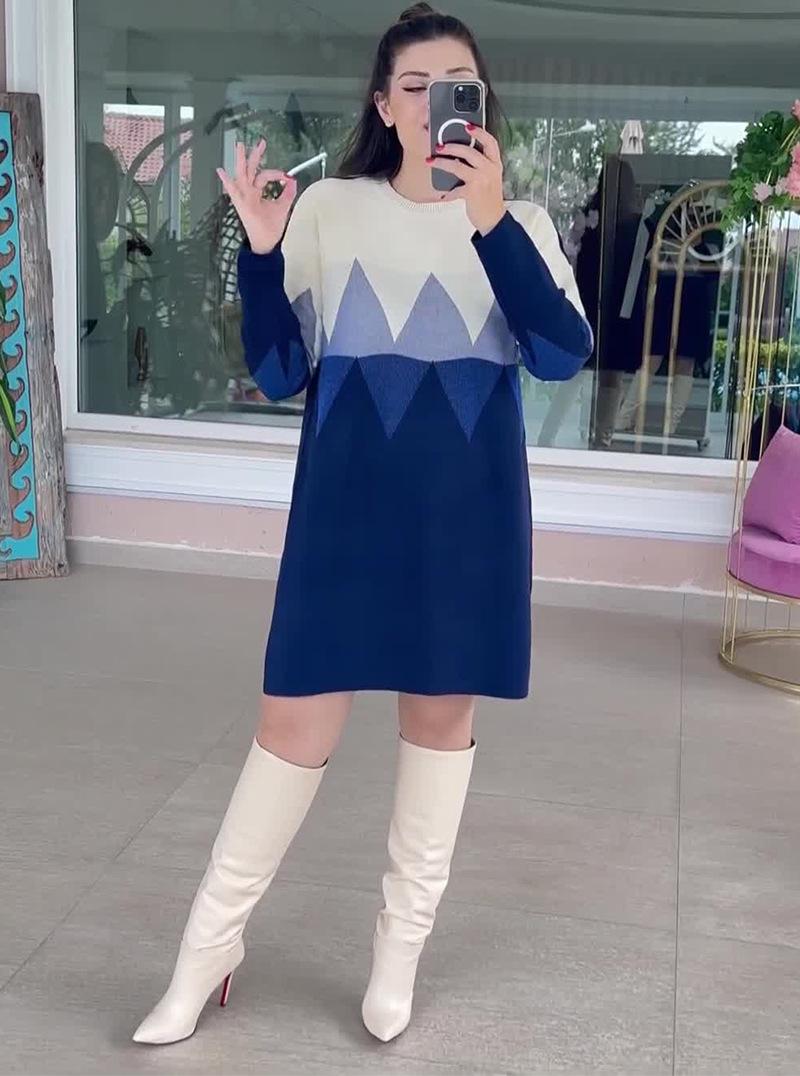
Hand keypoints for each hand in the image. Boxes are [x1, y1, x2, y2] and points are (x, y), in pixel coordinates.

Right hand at [216, 139, 296, 254]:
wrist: (266, 243)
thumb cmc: (271, 227)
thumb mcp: (283, 207)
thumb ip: (288, 193)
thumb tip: (293, 180)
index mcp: (256, 192)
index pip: (264, 175)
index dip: (275, 173)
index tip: (286, 175)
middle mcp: (248, 192)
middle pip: (251, 170)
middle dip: (255, 155)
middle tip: (260, 142)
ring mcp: (243, 198)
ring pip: (241, 175)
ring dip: (241, 160)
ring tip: (240, 146)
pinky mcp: (242, 205)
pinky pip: (233, 192)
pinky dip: (226, 182)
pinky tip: (220, 172)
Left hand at [426, 124, 505, 234]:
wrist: (493, 219)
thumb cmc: (488, 197)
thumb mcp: (490, 177)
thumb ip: (480, 164)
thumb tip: (458, 154)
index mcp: (495, 163)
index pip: (490, 142)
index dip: (479, 132)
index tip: (467, 125)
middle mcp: (490, 169)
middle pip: (469, 151)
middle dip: (451, 147)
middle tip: (439, 146)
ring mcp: (481, 180)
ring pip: (458, 166)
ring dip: (442, 163)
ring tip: (432, 160)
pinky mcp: (472, 192)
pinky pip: (455, 188)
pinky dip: (447, 192)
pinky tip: (442, 194)